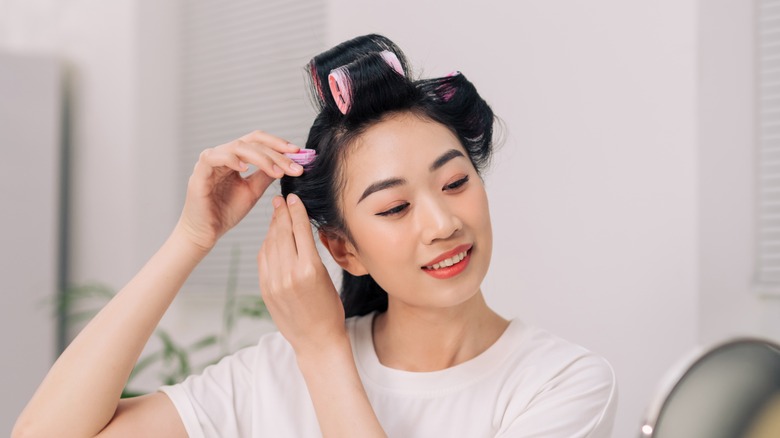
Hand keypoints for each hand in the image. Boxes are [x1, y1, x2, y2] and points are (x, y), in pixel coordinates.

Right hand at [176, 130, 302, 250]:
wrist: (206, 232)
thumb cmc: (226, 212)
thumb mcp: (253, 191)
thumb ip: (266, 175)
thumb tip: (287, 163)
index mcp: (236, 158)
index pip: (258, 142)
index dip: (279, 144)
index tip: (299, 153)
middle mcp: (223, 155)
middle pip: (252, 142)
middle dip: (276, 153)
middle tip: (294, 165)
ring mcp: (211, 162)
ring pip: (238, 146)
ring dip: (261, 157)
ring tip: (277, 171)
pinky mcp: (199, 173)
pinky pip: (213, 157)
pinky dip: (231, 159)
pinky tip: (245, 169)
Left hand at [258, 194, 346, 353]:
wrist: (316, 340)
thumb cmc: (329, 310)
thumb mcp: (327, 278)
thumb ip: (310, 254)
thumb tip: (300, 231)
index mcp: (311, 269)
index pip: (300, 231)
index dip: (296, 211)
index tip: (293, 197)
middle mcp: (290, 274)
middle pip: (282, 234)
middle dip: (281, 214)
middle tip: (280, 199)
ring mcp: (274, 282)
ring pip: (270, 245)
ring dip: (272, 226)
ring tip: (276, 213)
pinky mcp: (266, 290)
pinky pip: (263, 260)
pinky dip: (267, 244)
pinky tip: (271, 237)